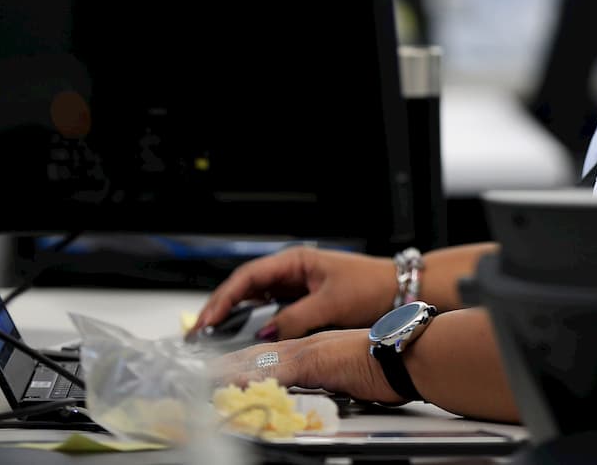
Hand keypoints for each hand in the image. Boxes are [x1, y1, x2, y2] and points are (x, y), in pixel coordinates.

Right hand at [193, 247, 396, 339]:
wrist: (398, 289)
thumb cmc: (370, 286)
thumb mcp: (331, 303)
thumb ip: (296, 317)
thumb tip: (266, 333)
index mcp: (295, 260)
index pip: (248, 276)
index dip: (223, 297)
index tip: (207, 319)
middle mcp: (291, 269)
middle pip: (245, 286)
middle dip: (220, 307)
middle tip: (198, 332)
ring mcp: (295, 284)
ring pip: (254, 297)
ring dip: (233, 314)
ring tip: (211, 336)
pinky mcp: (302, 298)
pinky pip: (270, 307)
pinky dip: (252, 319)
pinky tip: (240, 334)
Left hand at [211, 330, 401, 405]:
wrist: (411, 352)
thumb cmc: (391, 362)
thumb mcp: (352, 373)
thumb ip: (331, 379)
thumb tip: (322, 391)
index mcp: (316, 347)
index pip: (271, 355)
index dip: (245, 363)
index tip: (222, 372)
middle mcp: (309, 345)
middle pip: (259, 354)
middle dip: (229, 366)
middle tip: (202, 376)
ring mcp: (311, 351)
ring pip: (261, 360)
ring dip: (232, 371)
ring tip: (206, 381)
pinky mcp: (316, 362)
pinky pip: (277, 371)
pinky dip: (254, 377)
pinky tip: (236, 383)